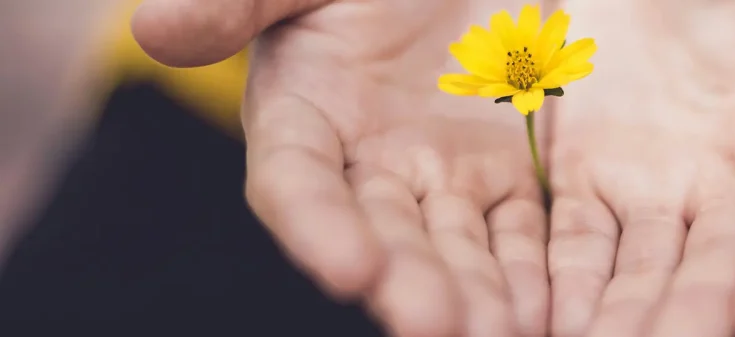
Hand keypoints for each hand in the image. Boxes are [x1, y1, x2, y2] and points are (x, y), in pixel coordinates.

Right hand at [134, 0, 553, 334]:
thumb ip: (238, 2)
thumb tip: (151, 31)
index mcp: (303, 116)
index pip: (296, 182)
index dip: (316, 226)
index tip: (348, 265)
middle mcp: (366, 166)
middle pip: (381, 234)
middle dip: (407, 282)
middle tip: (434, 326)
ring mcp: (438, 177)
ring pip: (454, 247)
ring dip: (474, 295)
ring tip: (498, 334)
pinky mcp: (503, 176)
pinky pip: (517, 232)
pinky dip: (528, 272)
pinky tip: (542, 312)